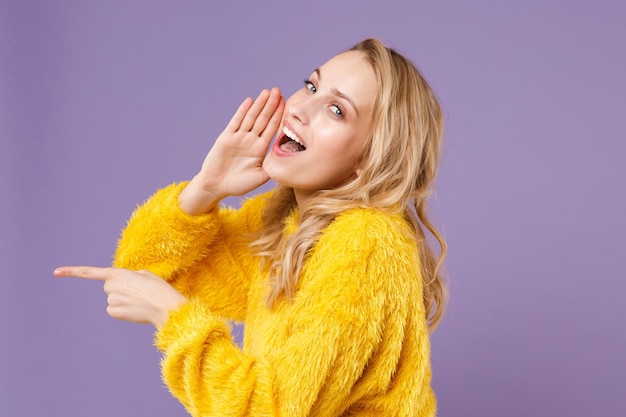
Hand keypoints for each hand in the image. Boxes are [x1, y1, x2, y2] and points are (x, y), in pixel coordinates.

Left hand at [54, 266, 186, 326]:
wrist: (165, 307)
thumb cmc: (159, 289)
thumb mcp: (145, 274)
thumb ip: (130, 276)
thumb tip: (123, 286)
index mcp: (118, 273)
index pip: (90, 272)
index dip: (72, 271)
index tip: (56, 272)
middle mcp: (110, 287)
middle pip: (109, 287)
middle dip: (120, 288)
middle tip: (138, 291)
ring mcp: (111, 300)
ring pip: (113, 299)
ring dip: (124, 300)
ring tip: (140, 300)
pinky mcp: (114, 312)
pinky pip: (114, 310)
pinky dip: (123, 310)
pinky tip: (136, 309)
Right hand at [180, 87, 284, 214]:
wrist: (216, 186)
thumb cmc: (238, 184)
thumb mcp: (260, 177)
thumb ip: (272, 168)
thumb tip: (286, 161)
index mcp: (261, 148)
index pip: (272, 128)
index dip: (278, 115)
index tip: (286, 102)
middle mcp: (251, 140)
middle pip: (263, 119)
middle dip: (271, 105)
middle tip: (278, 90)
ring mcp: (239, 137)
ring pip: (251, 117)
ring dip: (259, 105)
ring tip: (267, 92)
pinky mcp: (227, 137)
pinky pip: (236, 122)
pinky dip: (242, 111)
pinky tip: (249, 101)